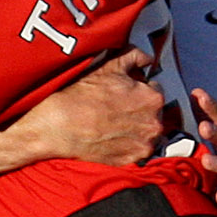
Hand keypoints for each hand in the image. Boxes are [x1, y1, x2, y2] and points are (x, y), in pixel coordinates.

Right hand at [0, 48, 164, 172]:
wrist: (61, 125)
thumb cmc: (84, 94)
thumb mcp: (109, 66)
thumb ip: (134, 57)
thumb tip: (146, 58)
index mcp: (153, 98)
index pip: (155, 90)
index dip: (140, 89)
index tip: (127, 92)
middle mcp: (154, 124)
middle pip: (153, 114)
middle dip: (140, 110)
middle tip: (117, 108)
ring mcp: (144, 145)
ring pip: (146, 133)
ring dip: (136, 128)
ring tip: (114, 124)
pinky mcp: (132, 160)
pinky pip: (136, 150)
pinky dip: (128, 144)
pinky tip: (111, 137)